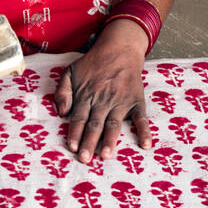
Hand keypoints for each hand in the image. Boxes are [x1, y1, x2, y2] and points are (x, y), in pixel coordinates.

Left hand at [53, 19, 151, 162]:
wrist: (120, 49)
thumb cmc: (92, 64)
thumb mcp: (70, 72)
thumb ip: (62, 92)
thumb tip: (62, 113)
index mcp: (86, 96)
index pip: (78, 118)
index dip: (74, 133)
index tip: (72, 148)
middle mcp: (103, 101)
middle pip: (94, 125)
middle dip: (89, 142)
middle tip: (85, 159)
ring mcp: (121, 102)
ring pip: (114, 124)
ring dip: (110, 140)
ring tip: (106, 155)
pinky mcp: (136, 101)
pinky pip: (141, 118)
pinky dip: (144, 131)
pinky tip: (146, 145)